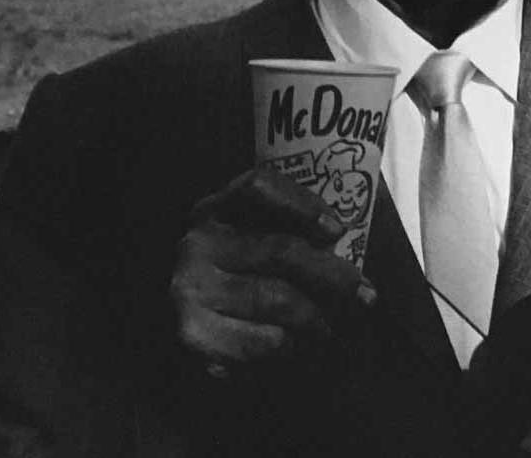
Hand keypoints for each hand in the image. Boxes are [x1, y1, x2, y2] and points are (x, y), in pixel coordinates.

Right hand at [170, 167, 376, 373]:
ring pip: (275, 298)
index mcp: (216, 207)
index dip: (301, 204)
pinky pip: (258, 339)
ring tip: (331, 326)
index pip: (258, 186)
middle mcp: (199, 241)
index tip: (338, 230)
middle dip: (332, 275)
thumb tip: (347, 236)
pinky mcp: (192, 333)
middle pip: (280, 250)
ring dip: (315, 316)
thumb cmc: (229, 272)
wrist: (165, 320)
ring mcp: (191, 287)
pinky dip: (287, 343)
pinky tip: (296, 344)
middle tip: (365, 295)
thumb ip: (286, 227)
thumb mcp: (247, 235)